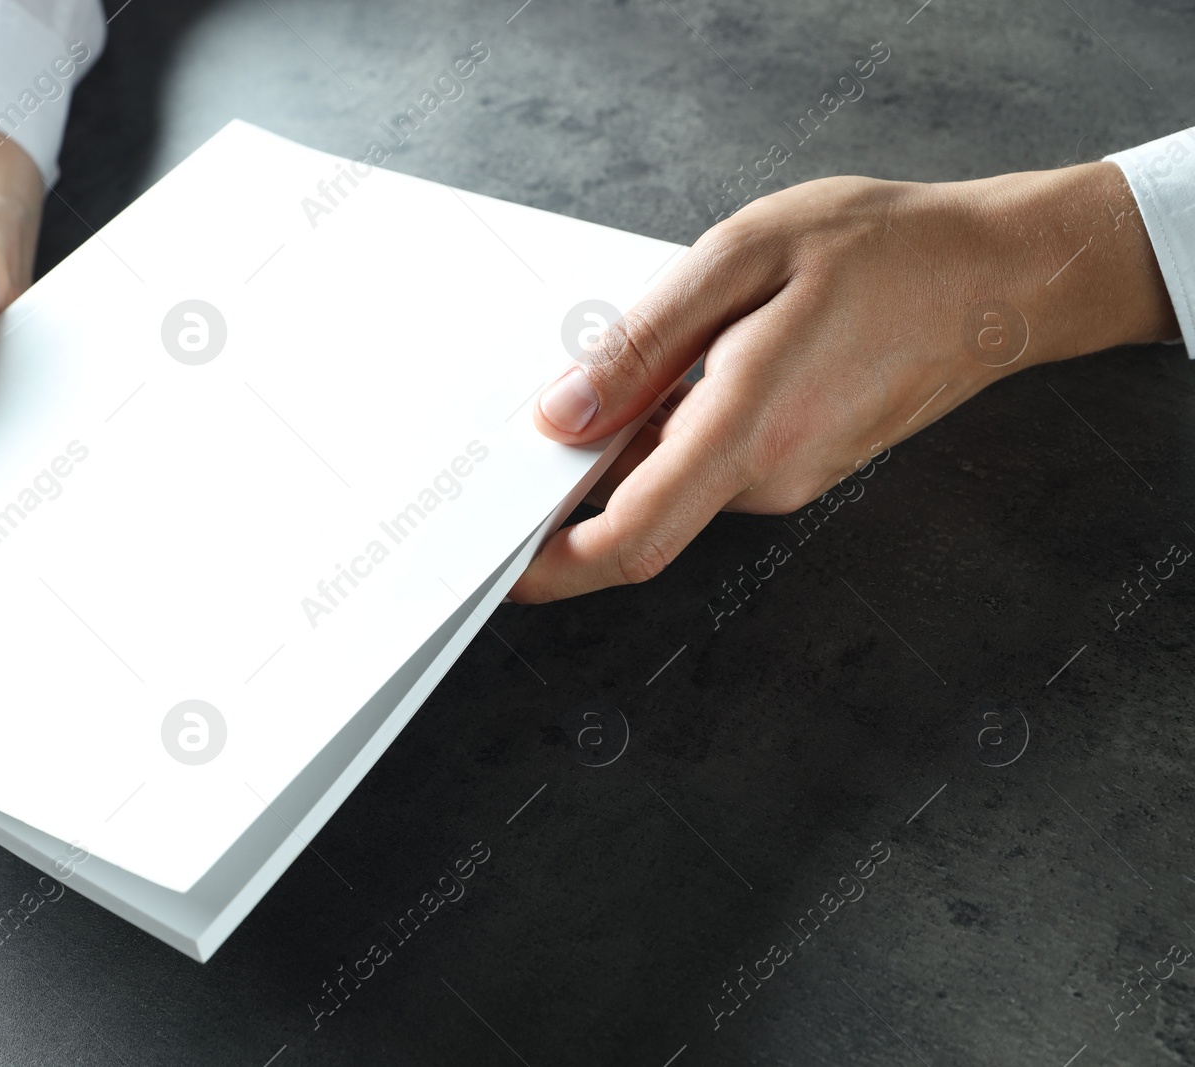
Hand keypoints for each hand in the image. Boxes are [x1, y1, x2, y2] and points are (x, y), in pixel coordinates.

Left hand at [511, 161, 1176, 601]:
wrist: (1001, 277)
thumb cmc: (886, 252)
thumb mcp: (744, 258)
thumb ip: (643, 345)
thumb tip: (561, 415)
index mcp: (747, 427)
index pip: (630, 539)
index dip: (552, 566)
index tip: (498, 564)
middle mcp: (768, 476)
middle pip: (637, 517)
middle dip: (568, 496)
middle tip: (516, 444)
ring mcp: (789, 478)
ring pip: (672, 486)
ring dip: (621, 452)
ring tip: (605, 374)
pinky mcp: (801, 465)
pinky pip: (709, 466)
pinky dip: (668, 436)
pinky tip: (670, 372)